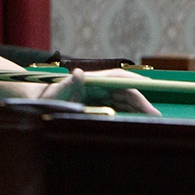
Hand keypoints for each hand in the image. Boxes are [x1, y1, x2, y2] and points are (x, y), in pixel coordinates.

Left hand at [40, 68, 160, 115]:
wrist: (39, 104)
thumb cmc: (46, 99)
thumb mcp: (55, 93)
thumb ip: (67, 84)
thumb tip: (79, 72)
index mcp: (90, 80)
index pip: (117, 79)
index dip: (134, 84)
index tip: (149, 91)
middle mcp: (98, 86)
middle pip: (125, 91)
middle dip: (141, 102)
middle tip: (156, 115)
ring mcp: (99, 95)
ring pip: (124, 100)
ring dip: (138, 109)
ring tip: (152, 121)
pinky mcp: (98, 104)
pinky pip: (118, 107)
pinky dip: (129, 114)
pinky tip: (138, 122)